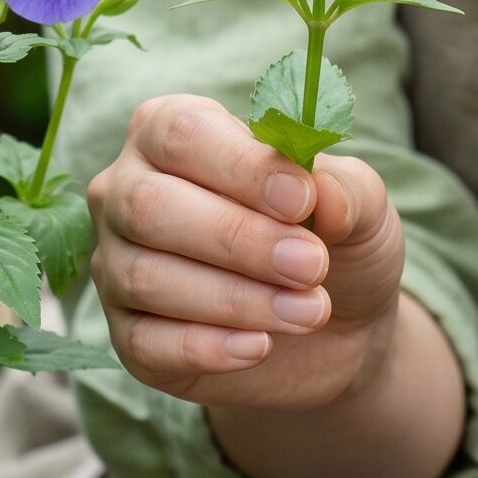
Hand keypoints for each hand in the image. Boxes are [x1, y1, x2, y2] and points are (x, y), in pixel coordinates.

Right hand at [88, 93, 404, 412]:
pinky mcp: (128, 338)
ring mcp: (118, 265)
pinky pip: (147, 345)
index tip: (303, 200)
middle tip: (311, 265)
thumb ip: (345, 187)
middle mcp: (128, 190)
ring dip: (237, 299)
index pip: (183, 134)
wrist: (337, 322)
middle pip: (151, 206)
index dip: (241, 167)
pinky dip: (210, 347)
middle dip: (238, 239)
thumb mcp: (359, 202)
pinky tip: (262, 346)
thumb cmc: (333, 234)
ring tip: (309, 310)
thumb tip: (321, 192)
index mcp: (171, 130)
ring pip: (147, 278)